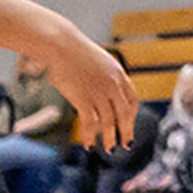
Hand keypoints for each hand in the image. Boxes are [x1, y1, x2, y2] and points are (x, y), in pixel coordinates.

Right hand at [38, 21, 138, 142]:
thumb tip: (104, 92)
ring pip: (108, 122)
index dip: (131, 115)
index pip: (132, 100)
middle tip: (126, 144)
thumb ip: (105, 76)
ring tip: (108, 149)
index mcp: (118, 73)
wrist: (60, 44)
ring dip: (109, 138)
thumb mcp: (98, 61)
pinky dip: (90, 136)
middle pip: (124, 114)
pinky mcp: (83, 98)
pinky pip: (90, 123)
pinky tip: (88, 144)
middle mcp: (112, 84)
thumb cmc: (73, 51)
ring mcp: (98, 91)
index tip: (128, 125)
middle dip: (126, 131)